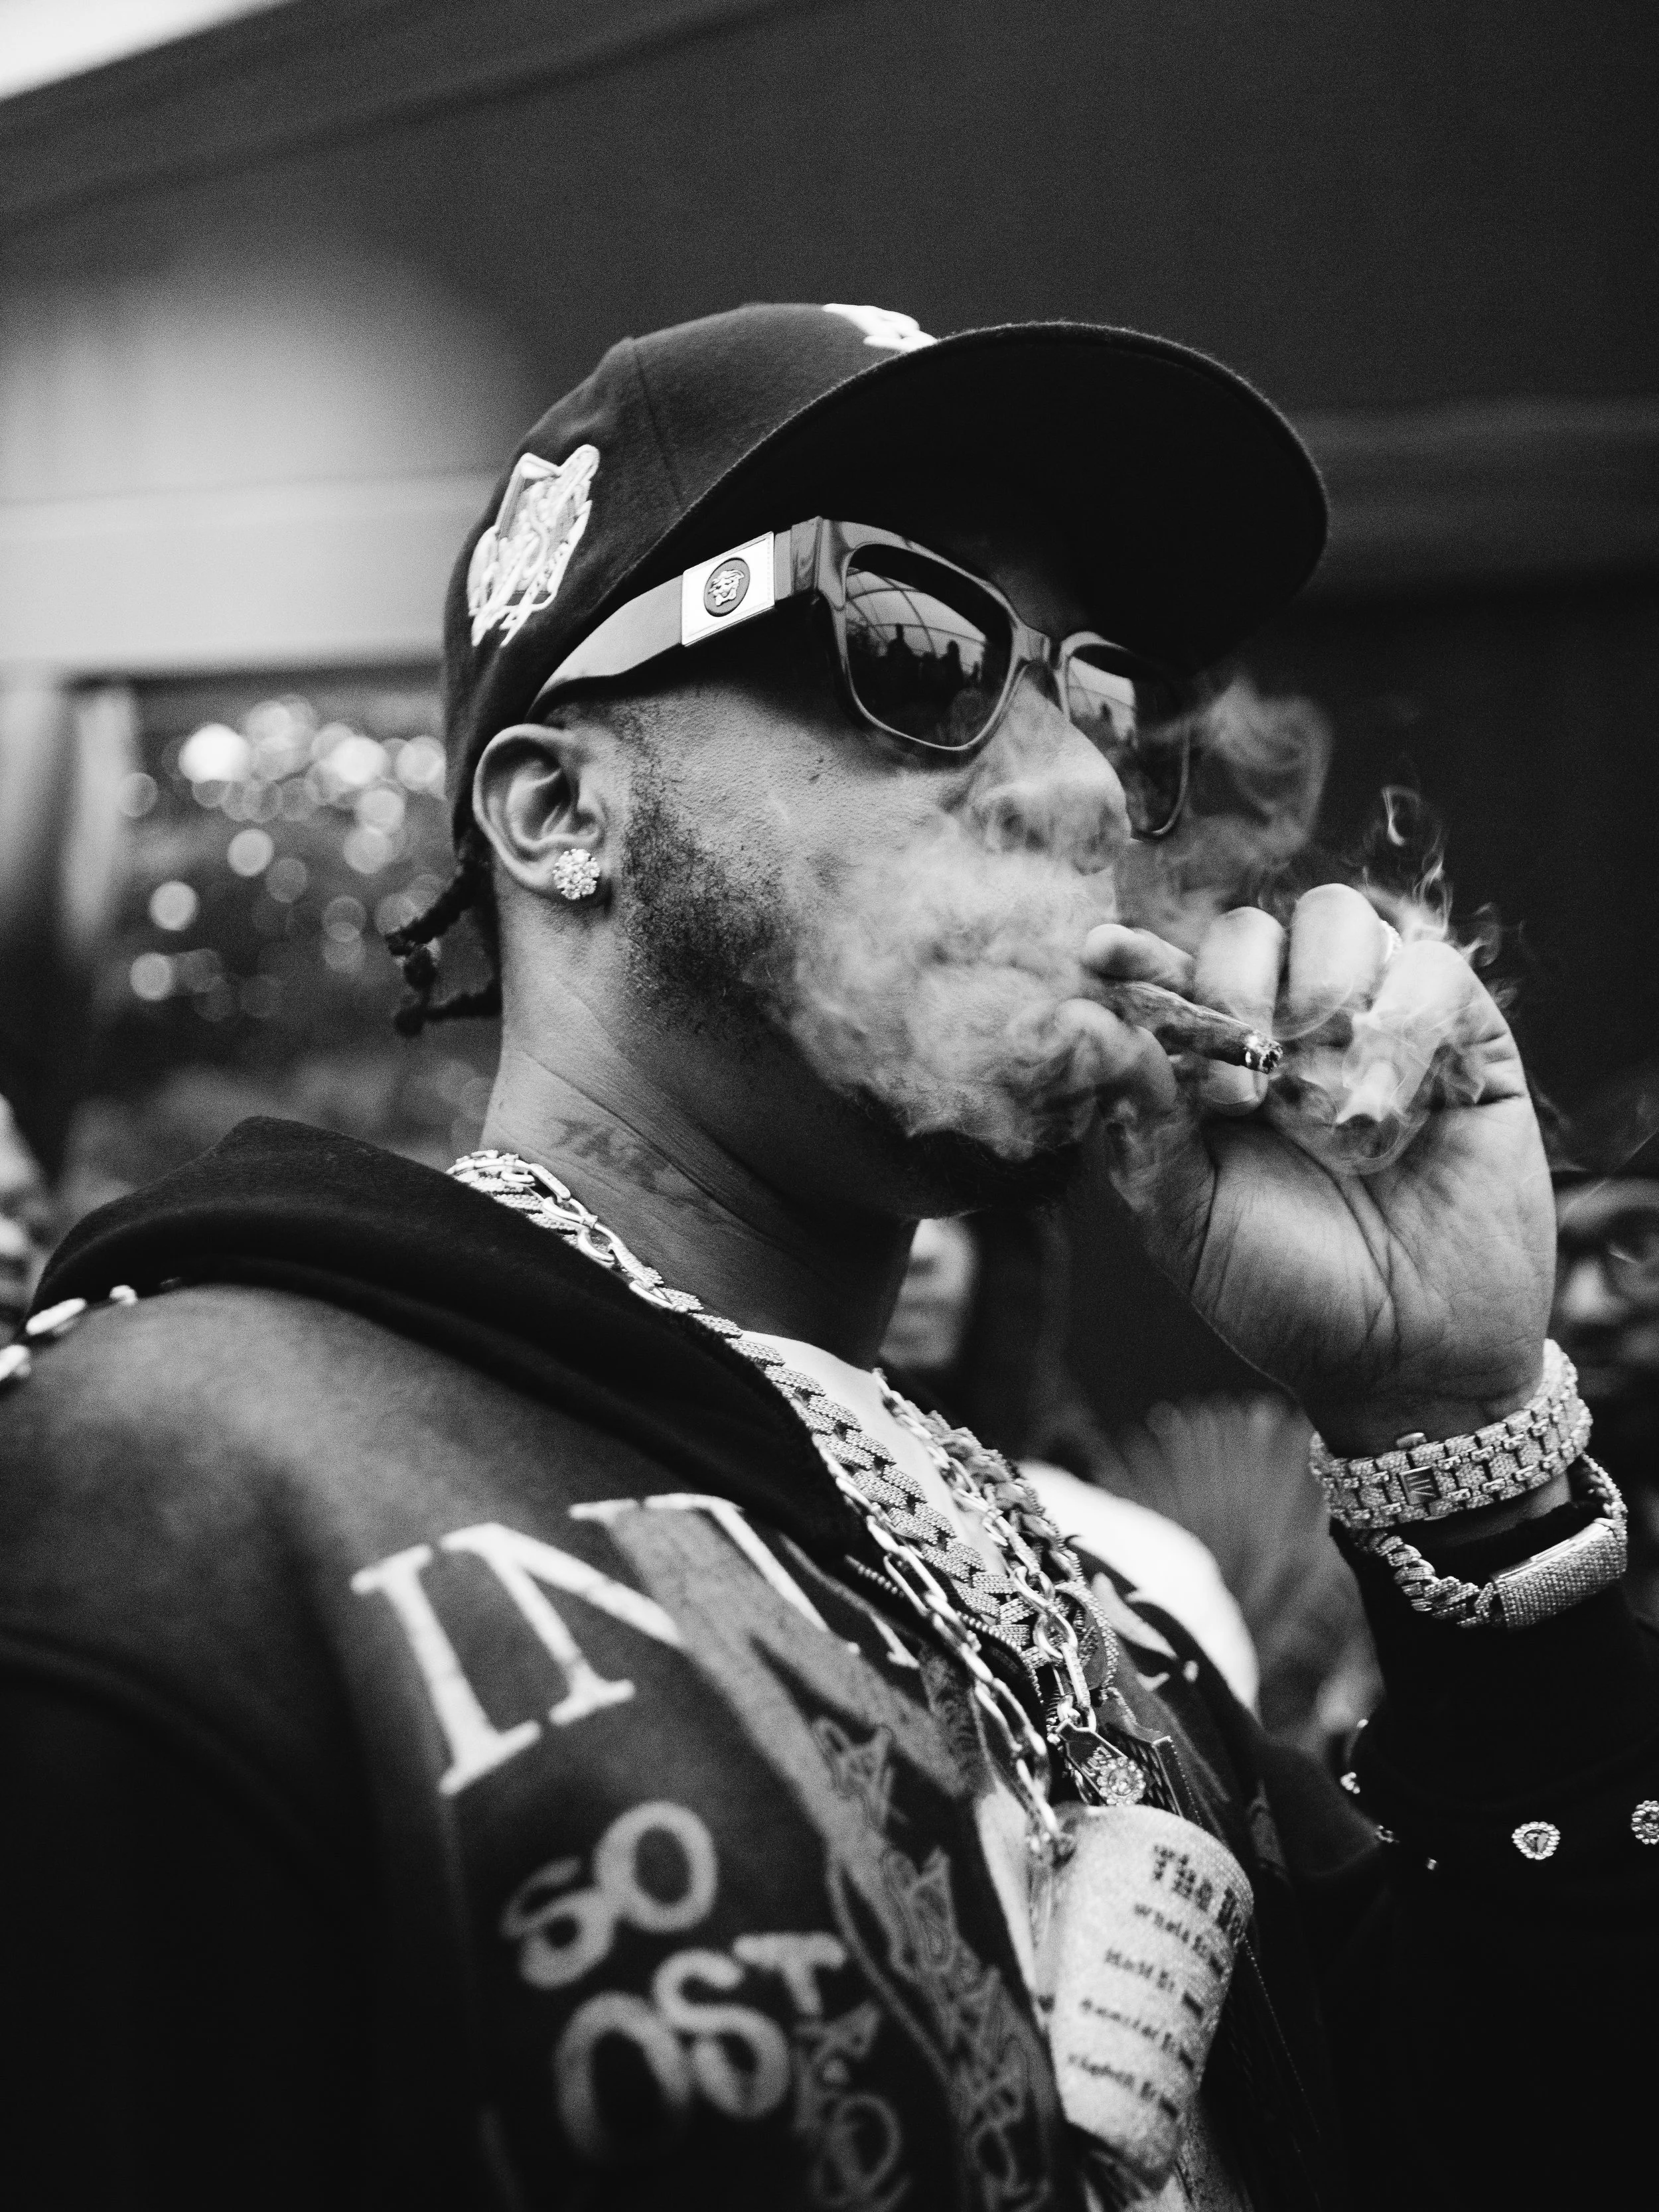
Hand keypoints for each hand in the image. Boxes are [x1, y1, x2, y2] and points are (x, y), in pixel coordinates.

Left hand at [1065, 889, 1555, 1454]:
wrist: (1411, 1364)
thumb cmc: (1288, 1295)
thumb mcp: (1189, 1224)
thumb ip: (1143, 1129)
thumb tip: (1093, 1028)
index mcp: (1210, 1064)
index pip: (1166, 977)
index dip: (1136, 958)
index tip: (1099, 953)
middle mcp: (1288, 1028)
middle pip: (1247, 931)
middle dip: (1231, 989)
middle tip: (1239, 1090)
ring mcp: (1376, 1022)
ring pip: (1338, 919)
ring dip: (1319, 994)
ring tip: (1319, 1105)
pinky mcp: (1464, 1036)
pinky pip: (1431, 970)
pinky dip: (1402, 1032)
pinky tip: (1384, 1116)